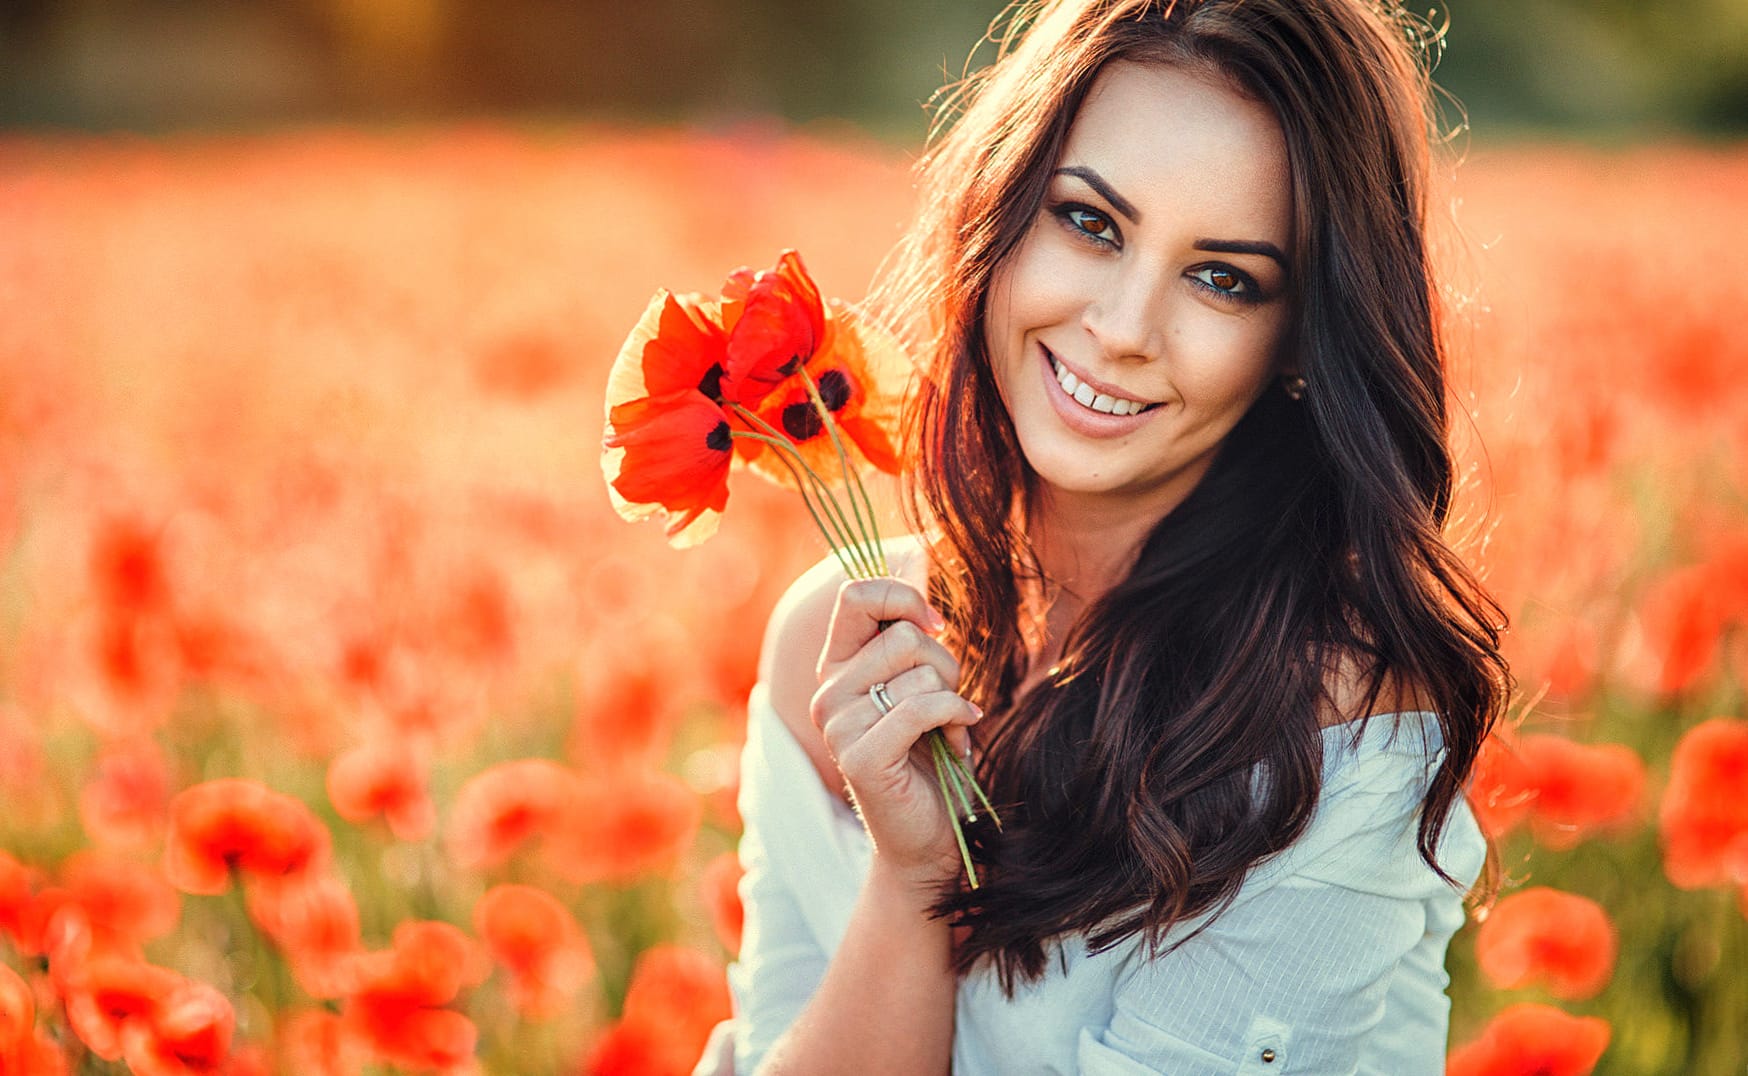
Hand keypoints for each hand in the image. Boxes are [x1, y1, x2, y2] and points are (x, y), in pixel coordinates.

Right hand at [812, 578, 983, 888]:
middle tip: (947, 703)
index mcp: (838, 666)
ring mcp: (838, 725)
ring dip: (952, 701)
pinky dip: (955, 720)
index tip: (934, 626)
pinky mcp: (858, 757)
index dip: (903, 597)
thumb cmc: (931, 756)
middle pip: (904, 635)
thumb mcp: (922, 683)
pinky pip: (921, 708)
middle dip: (946, 665)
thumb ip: (913, 631)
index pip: (856, 594)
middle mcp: (828, 691)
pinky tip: (958, 741)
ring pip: (919, 672)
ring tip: (946, 733)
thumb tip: (920, 552)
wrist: (928, 836)